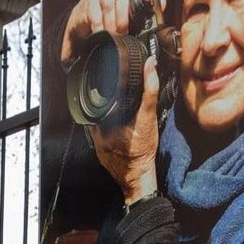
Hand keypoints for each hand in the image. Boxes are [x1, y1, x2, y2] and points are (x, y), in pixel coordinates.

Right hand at [60, 0, 164, 66]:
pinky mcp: (89, 0)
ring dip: (112, 21)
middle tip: (126, 29)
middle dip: (124, 12)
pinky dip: (100, 26)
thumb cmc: (119, 5)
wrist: (91, 11)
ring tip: (116, 34)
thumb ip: (151, 1)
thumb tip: (162, 3)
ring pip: (107, 2)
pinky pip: (94, 13)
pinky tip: (104, 34)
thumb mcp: (137, 1)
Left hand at [90, 56, 160, 201]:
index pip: (96, 98)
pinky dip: (105, 129)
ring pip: (95, 122)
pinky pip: (97, 135)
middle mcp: (96, 131)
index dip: (102, 88)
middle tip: (113, 97)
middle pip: (95, 109)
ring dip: (104, 116)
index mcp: (104, 121)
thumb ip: (149, 90)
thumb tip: (149, 65)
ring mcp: (95, 142)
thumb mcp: (149, 117)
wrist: (138, 177)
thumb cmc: (143, 151)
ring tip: (116, 113)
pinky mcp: (98, 151)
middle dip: (104, 102)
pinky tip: (115, 128)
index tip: (107, 81)